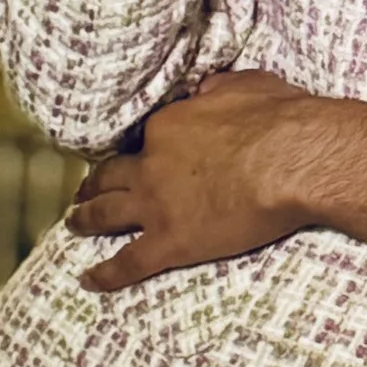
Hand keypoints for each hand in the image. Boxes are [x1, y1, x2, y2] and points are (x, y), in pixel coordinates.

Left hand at [66, 70, 366, 287]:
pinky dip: (106, 273)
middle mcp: (151, 164)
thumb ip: (218, 89)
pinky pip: (128, 262)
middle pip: (111, 175)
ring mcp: (156, 205)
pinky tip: (89, 280)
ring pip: (107, 214)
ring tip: (73, 223)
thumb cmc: (280, 120)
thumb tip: (206, 90)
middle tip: (83, 191)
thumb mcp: (246, 86)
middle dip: (95, 183)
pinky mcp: (170, 242)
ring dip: (85, 219)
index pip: (147, 138)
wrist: (292, 160)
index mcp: (168, 127)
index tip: (143, 154)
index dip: (143, 148)